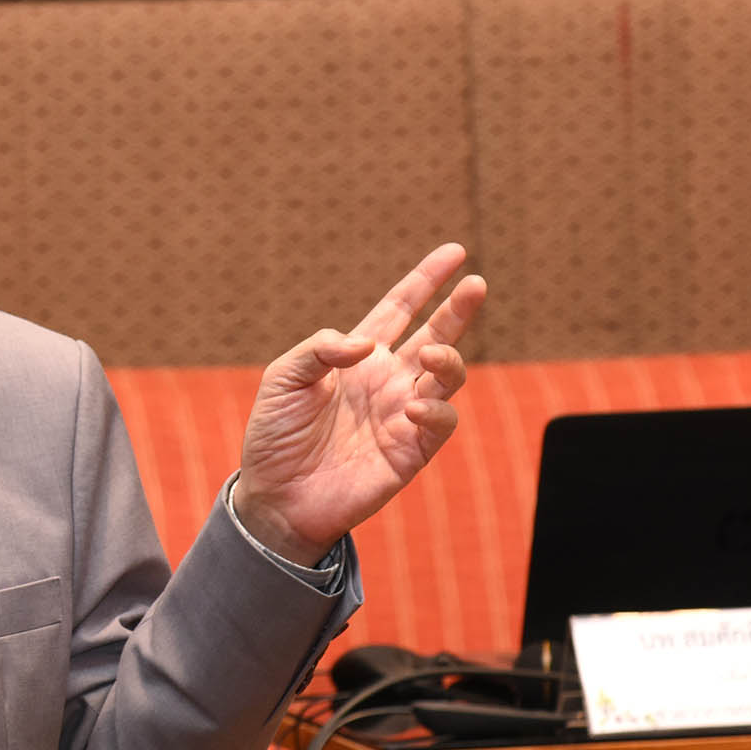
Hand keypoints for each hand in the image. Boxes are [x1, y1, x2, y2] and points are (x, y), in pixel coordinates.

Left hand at [233, 243, 487, 562]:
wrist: (274, 496)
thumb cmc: (275, 435)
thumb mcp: (282, 378)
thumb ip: (319, 349)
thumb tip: (368, 344)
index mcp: (358, 358)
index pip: (400, 309)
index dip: (425, 281)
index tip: (454, 253)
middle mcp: (387, 381)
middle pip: (435, 335)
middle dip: (458, 309)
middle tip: (476, 284)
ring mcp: (402, 415)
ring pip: (447, 377)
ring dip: (448, 360)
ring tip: (434, 352)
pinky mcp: (411, 451)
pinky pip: (440, 424)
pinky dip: (436, 411)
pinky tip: (414, 408)